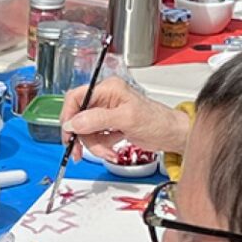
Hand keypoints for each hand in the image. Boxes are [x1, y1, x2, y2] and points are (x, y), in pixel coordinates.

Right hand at [60, 78, 190, 160]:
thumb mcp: (126, 119)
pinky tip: (112, 150)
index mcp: (108, 89)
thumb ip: (98, 119)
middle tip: (80, 151)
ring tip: (108, 152)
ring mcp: (108, 113)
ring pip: (86, 130)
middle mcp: (106, 98)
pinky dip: (101, 147)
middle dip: (83, 137)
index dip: (68, 115)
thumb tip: (74, 122)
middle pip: (79, 117)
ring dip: (94, 145)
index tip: (68, 133)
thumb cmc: (158, 121)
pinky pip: (96, 137)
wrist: (172, 136)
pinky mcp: (111, 125)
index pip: (76, 97)